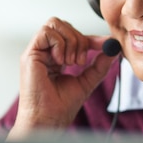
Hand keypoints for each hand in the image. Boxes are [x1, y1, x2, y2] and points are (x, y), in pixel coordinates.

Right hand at [7, 17, 116, 139]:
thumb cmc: (60, 106)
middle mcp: (45, 52)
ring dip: (69, 41)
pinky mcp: (30, 54)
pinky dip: (59, 43)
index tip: (105, 43)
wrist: (49, 119)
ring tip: (70, 62)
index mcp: (56, 57)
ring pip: (55, 24)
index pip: (73, 36)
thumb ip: (99, 65)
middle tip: (81, 61)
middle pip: (63, 25)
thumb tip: (112, 50)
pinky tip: (60, 61)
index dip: (90, 37)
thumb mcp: (87, 81)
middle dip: (79, 39)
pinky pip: (46, 32)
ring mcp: (37, 52)